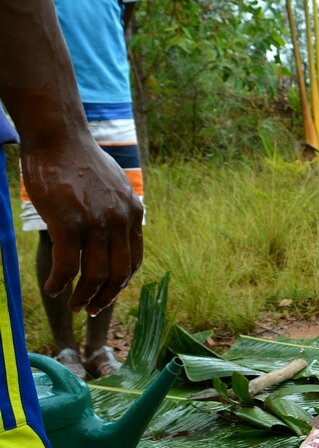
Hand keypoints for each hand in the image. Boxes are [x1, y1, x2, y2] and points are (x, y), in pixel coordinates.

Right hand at [21, 134, 142, 314]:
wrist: (58, 136)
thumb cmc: (78, 161)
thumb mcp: (111, 187)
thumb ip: (116, 211)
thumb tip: (112, 232)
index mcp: (133, 214)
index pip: (133, 261)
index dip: (120, 284)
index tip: (107, 295)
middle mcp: (121, 221)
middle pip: (119, 274)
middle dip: (105, 297)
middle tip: (90, 309)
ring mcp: (97, 223)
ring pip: (95, 275)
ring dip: (83, 296)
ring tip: (72, 304)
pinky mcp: (70, 223)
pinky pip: (69, 266)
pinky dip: (61, 283)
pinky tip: (53, 289)